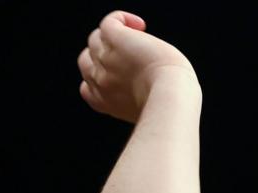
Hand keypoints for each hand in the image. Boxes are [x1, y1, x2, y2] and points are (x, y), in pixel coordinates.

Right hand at [77, 10, 198, 123]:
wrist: (170, 96)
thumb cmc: (169, 105)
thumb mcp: (146, 109)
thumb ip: (135, 99)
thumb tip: (145, 86)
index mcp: (105, 102)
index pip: (87, 87)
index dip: (99, 77)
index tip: (120, 75)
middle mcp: (100, 80)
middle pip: (87, 59)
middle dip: (105, 55)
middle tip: (133, 55)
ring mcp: (105, 59)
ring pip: (96, 39)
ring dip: (117, 37)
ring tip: (141, 40)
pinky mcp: (115, 39)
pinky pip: (109, 22)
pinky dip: (122, 19)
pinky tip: (140, 25)